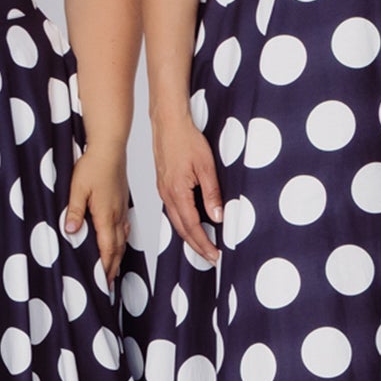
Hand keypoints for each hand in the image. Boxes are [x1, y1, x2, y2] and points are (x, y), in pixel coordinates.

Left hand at [63, 142, 132, 286]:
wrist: (110, 148)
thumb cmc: (93, 165)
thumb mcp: (77, 188)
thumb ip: (74, 211)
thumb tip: (71, 231)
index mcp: (105, 214)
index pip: (106, 248)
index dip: (105, 266)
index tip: (103, 281)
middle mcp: (116, 215)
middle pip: (117, 247)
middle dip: (113, 267)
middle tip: (109, 284)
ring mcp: (121, 208)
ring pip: (122, 238)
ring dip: (118, 255)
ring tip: (114, 268)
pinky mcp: (122, 201)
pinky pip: (124, 226)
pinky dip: (122, 239)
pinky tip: (119, 241)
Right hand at [152, 110, 222, 263]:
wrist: (168, 123)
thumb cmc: (186, 139)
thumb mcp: (206, 166)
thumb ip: (212, 193)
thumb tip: (217, 216)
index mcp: (177, 191)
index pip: (191, 226)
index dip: (203, 243)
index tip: (214, 255)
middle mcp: (167, 194)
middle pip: (181, 229)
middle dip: (196, 246)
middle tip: (210, 257)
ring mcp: (163, 190)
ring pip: (176, 221)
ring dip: (189, 236)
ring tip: (203, 246)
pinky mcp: (163, 185)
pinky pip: (173, 211)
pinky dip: (183, 223)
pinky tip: (191, 224)